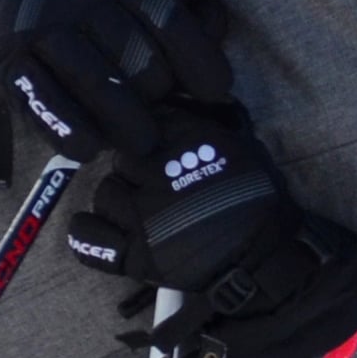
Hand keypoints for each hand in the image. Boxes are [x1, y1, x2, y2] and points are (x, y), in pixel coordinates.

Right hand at [0, 0, 241, 159]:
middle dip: (157, 94)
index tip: (217, 93)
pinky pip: (47, 102)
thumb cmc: (88, 29)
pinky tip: (90, 150)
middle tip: (158, 117)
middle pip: (138, 58)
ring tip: (142, 144)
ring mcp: (44, 33)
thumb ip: (170, 41)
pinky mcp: (13, 65)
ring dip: (125, 121)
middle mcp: (80, 5)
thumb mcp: (126, 17)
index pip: (167, 20)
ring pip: (97, 81)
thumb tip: (219, 86)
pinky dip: (72, 131)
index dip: (198, 59)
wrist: (3, 5)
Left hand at [67, 100, 356, 357]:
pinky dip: (87, 235)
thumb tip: (177, 97)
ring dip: (118, 202)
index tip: (160, 149)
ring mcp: (142, 214)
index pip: (144, 122)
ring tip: (142, 214)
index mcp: (184, 139)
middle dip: (135, 171)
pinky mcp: (135, 253)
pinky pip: (89, 240)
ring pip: (105, 194)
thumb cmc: (259, 202)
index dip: (148, 136)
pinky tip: (98, 229)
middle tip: (157, 187)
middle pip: (120, 159)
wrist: (269, 261)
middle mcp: (157, 171)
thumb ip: (207, 123)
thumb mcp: (242, 146)